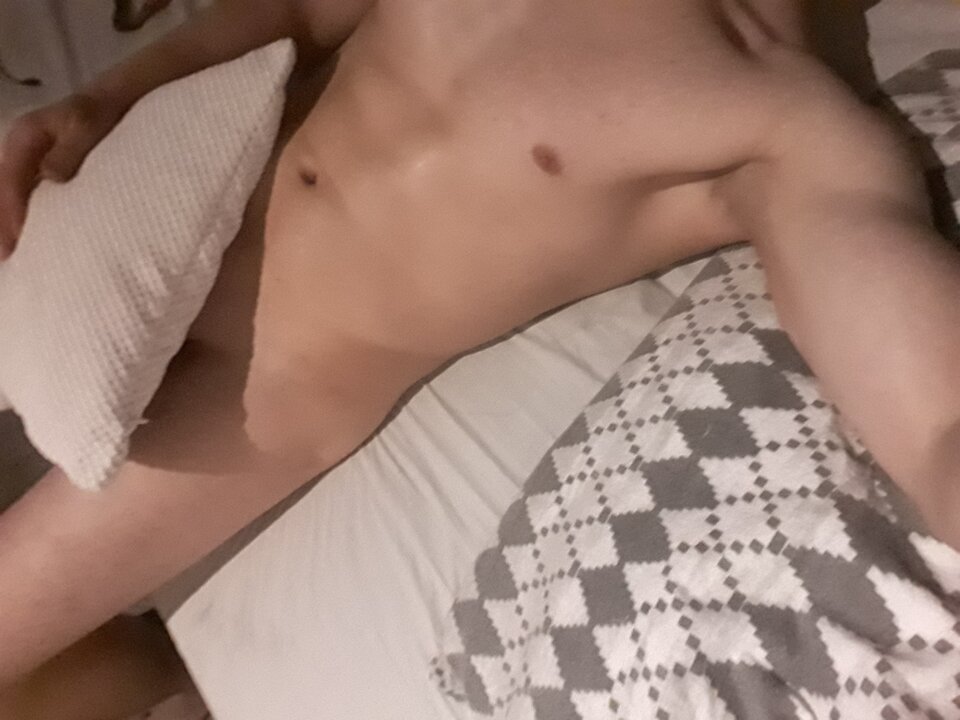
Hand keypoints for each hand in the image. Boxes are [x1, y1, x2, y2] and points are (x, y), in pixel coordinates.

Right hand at [0, 93, 121, 258]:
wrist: (115, 101)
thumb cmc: (101, 113)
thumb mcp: (87, 125)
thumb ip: (69, 151)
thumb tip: (50, 176)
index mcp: (25, 137)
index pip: (11, 181)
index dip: (12, 212)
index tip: (16, 242)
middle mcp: (21, 150)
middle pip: (3, 192)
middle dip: (3, 225)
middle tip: (7, 259)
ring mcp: (30, 160)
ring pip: (12, 196)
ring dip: (10, 224)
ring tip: (13, 257)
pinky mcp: (42, 170)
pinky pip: (26, 196)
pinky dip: (24, 217)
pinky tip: (30, 239)